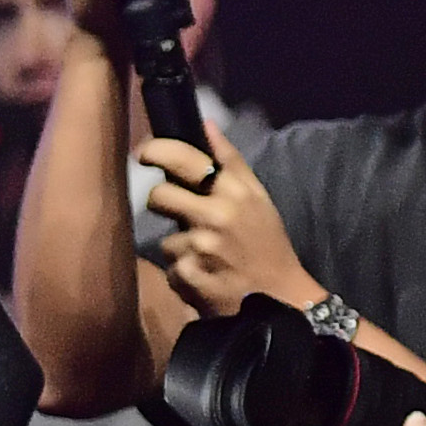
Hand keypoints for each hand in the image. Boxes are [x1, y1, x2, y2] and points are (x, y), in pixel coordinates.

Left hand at [133, 127, 310, 321]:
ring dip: (180, 248)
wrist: (280, 300)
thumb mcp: (258, 200)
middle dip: (162, 203)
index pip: (187, 160)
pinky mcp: (188, 276)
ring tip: (208, 256)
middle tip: (180, 214)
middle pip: (160, 195)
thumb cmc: (267, 246)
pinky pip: (170, 268)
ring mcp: (201, 247)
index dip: (158, 151)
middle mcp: (218, 216)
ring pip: (165, 238)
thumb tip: (205, 124)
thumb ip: (230, 163)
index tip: (144, 153)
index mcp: (236, 193)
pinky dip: (184, 274)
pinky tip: (206, 278)